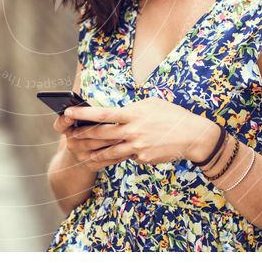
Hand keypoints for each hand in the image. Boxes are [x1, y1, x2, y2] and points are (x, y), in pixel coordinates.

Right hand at [52, 113, 127, 172]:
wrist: (80, 161)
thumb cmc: (86, 133)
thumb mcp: (80, 122)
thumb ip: (85, 107)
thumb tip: (82, 74)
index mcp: (68, 129)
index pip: (60, 125)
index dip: (64, 119)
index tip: (69, 113)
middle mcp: (72, 143)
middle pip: (85, 134)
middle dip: (101, 127)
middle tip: (116, 121)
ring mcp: (80, 156)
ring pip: (98, 146)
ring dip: (114, 139)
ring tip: (128, 133)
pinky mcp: (91, 166)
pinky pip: (106, 159)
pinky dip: (118, 153)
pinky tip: (129, 147)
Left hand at [64, 97, 214, 165]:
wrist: (193, 136)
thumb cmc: (171, 115)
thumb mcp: (151, 104)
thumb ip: (132, 109)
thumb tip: (119, 113)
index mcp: (133, 114)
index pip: (102, 114)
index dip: (83, 114)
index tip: (68, 112)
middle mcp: (133, 131)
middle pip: (101, 135)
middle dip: (83, 135)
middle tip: (70, 137)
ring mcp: (137, 147)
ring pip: (110, 152)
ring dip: (94, 152)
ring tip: (83, 153)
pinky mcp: (143, 158)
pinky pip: (127, 157)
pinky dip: (120, 155)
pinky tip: (113, 156)